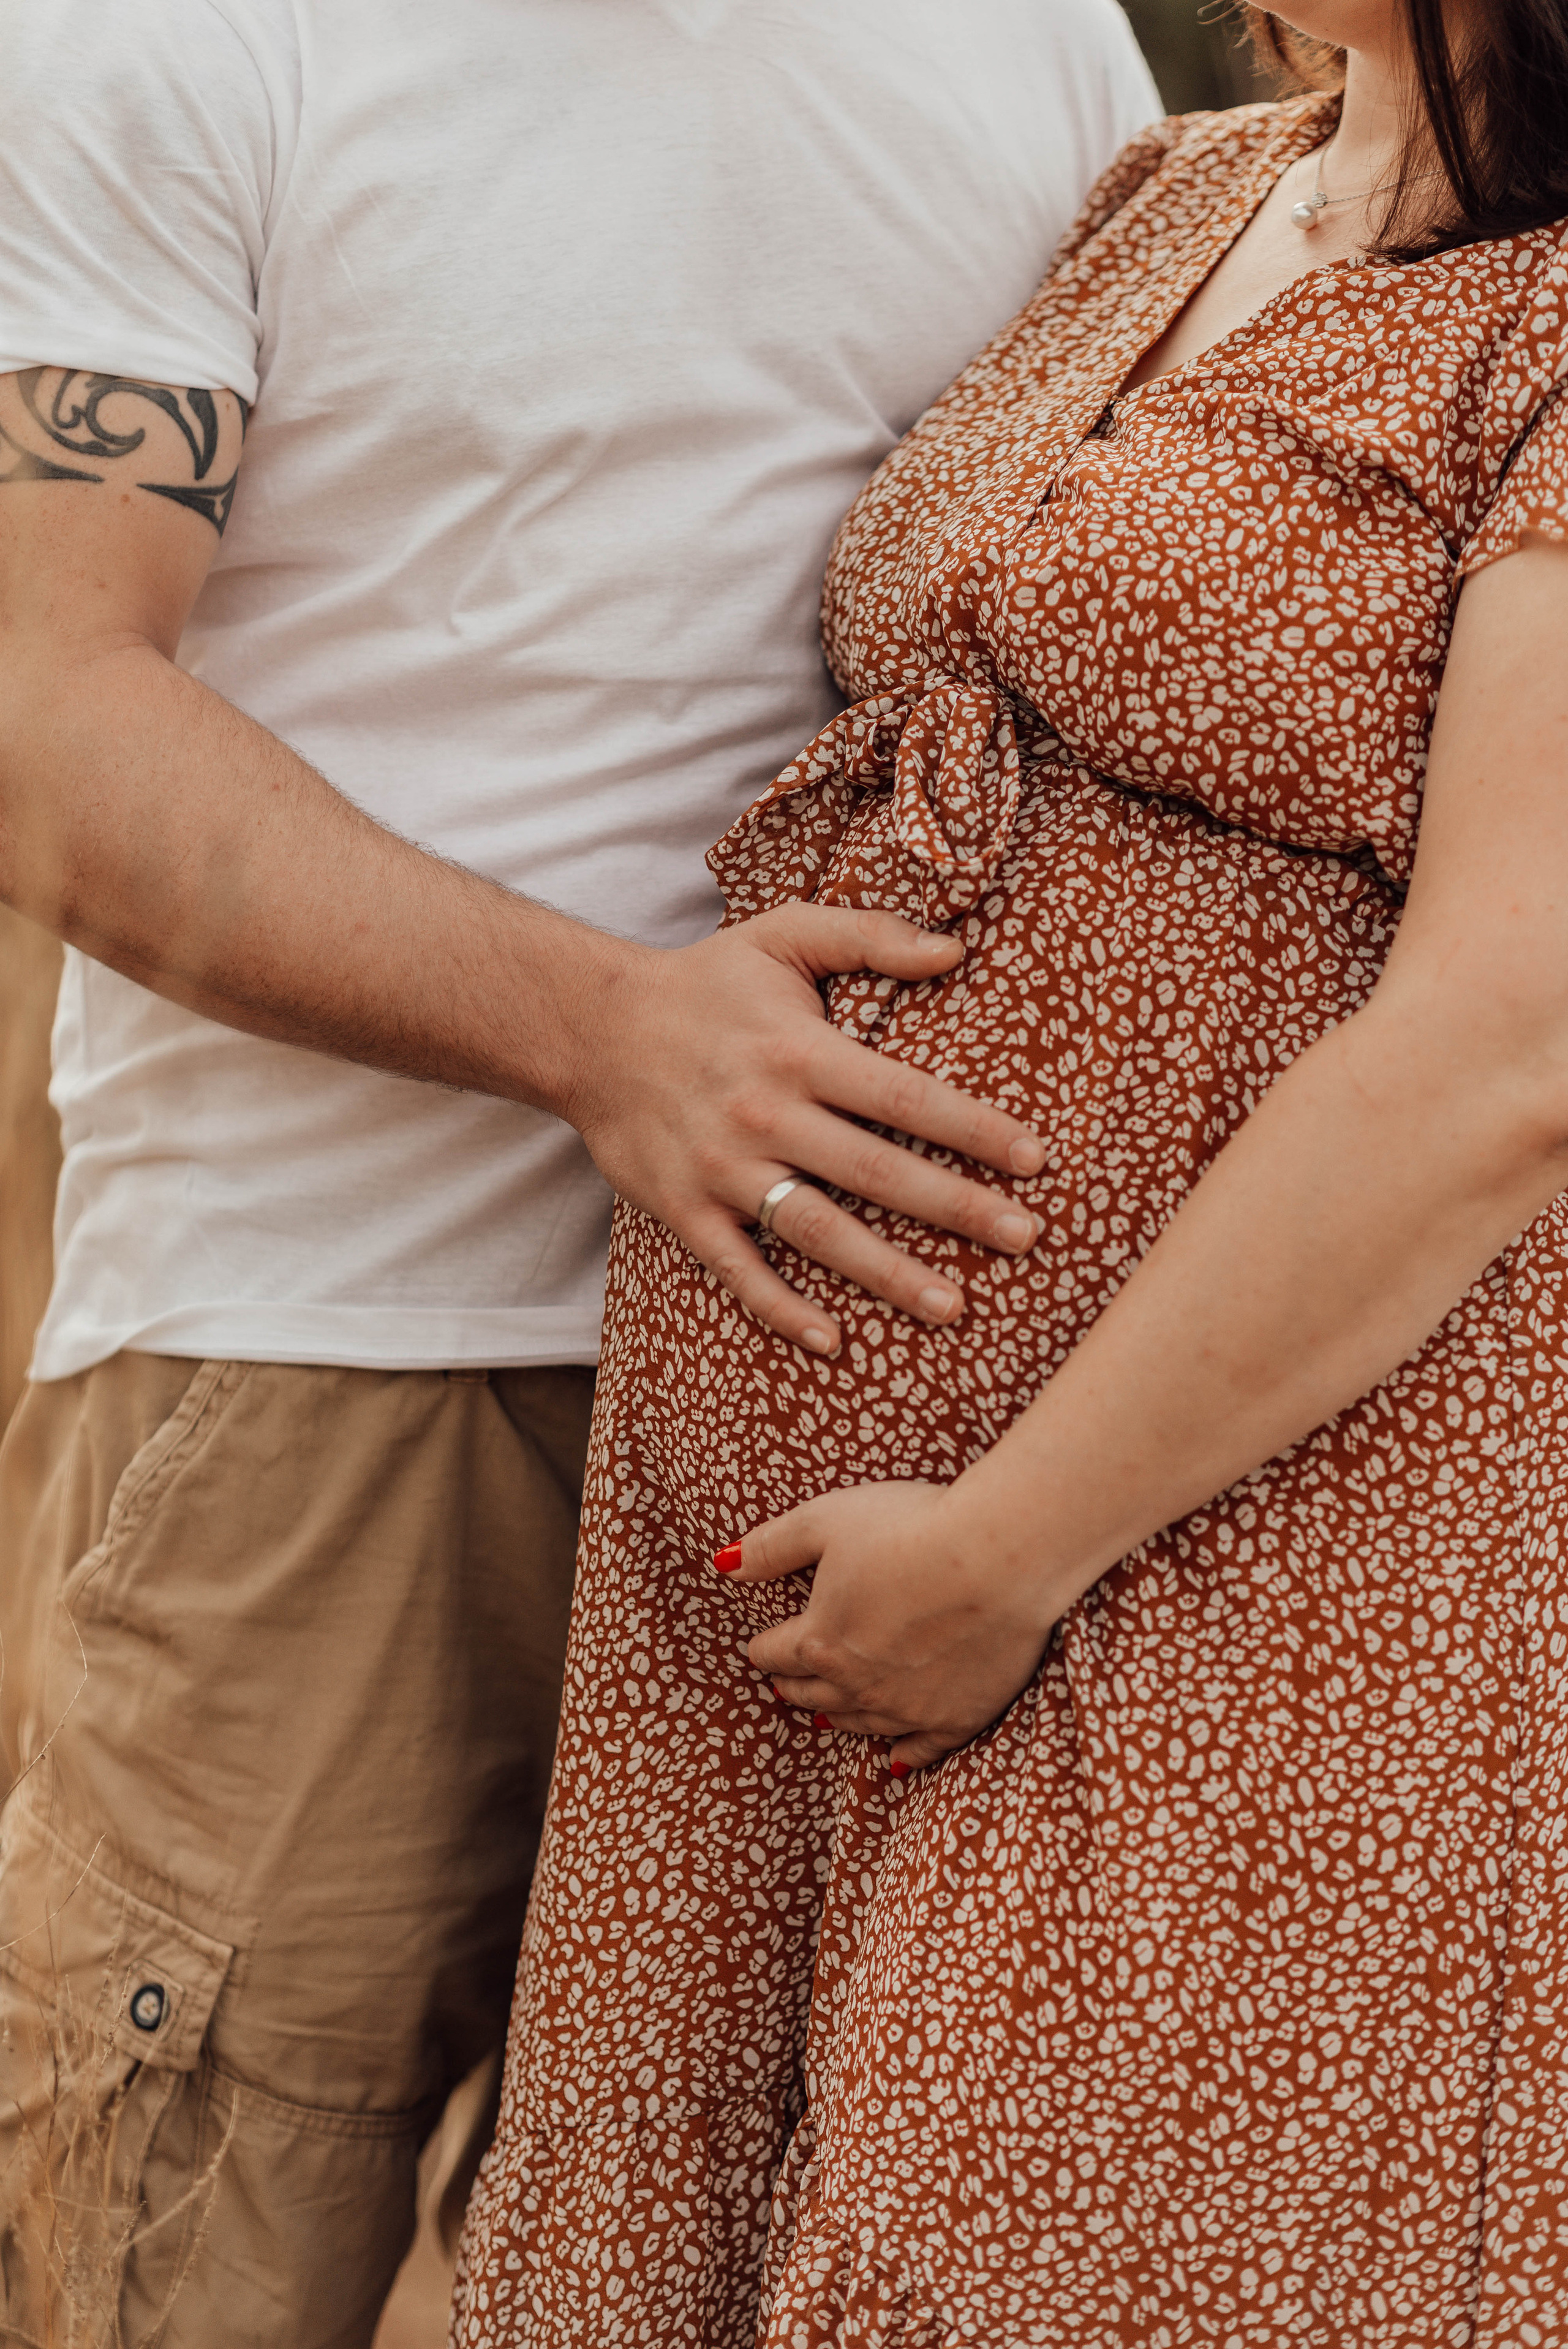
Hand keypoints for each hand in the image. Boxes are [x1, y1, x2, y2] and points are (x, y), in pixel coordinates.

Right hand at [562, 906, 1045, 1353]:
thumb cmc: (702, 984)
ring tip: (952, 1308)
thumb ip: (869, 935)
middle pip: (877, 1171)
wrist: (588, 1030)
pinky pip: (739, 1269)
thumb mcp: (781, 935)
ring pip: (818, 1230)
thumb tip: (955, 950)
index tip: (1035, 1160)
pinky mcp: (684, 1209)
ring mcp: (723, 1169)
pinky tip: (833, 1339)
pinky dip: (781, 1308)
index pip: (906, 1096)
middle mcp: (766, 1115)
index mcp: (799, 1050)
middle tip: (1025, 1239)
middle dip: (956, 1208)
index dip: (973, 1128)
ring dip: (886, 1274)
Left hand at [723, 1479, 1058, 1770]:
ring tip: (826, 1719)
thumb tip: (723, 1564)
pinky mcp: (959, 1716)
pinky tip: (895, 1762)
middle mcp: (858, 1684)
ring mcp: (909, 1707)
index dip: (764, 1648)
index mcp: (820, 1641)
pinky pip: (923, 1749)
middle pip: (813, 1693)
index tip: (759, 1648)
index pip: (776, 1653)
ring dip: (838, 1718)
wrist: (997, 1557)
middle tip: (785, 1686)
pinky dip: (905, 1756)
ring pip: (861, 1722)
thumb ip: (771, 1547)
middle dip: (794, 1687)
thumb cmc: (909, 1527)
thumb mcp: (826, 1521)